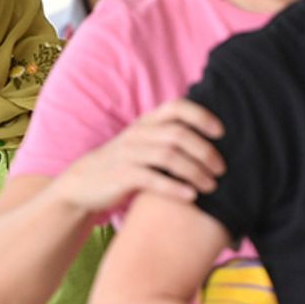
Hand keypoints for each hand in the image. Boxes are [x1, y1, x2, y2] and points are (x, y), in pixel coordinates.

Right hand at [57, 99, 224, 215]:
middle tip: (221, 169)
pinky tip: (191, 196)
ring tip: (211, 186)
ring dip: (195, 171)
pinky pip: (152, 179)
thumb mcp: (143, 143)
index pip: (177, 107)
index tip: (221, 133)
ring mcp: (128, 154)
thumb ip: (167, 137)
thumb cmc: (122, 165)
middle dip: (205, 151)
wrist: (83, 184)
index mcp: (146, 122)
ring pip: (169, 156)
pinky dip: (175, 187)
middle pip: (178, 134)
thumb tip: (209, 142)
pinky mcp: (121, 176)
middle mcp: (138, 134)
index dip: (202, 116)